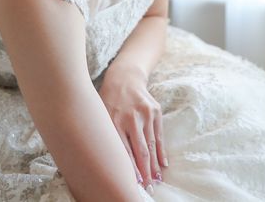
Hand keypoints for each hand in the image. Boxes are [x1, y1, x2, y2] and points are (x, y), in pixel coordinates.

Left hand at [99, 65, 167, 192]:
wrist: (125, 78)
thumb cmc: (109, 101)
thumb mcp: (101, 115)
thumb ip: (106, 136)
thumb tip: (110, 163)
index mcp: (114, 120)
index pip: (124, 151)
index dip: (130, 169)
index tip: (134, 183)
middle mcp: (131, 117)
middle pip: (140, 150)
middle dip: (145, 171)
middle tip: (147, 187)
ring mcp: (145, 113)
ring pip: (151, 144)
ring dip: (154, 165)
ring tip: (156, 180)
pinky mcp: (155, 110)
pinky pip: (159, 135)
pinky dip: (161, 150)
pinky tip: (163, 164)